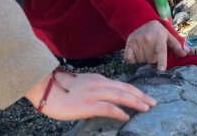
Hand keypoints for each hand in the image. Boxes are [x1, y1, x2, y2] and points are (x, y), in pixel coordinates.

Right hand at [25, 70, 155, 121]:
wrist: (43, 87)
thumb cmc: (58, 89)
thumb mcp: (81, 85)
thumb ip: (93, 89)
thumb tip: (103, 99)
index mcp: (97, 79)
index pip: (121, 84)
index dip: (135, 91)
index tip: (144, 96)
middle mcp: (99, 84)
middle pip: (125, 88)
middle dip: (141, 96)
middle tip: (153, 102)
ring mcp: (94, 93)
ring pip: (121, 95)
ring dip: (136, 102)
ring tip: (147, 108)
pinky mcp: (87, 104)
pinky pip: (108, 107)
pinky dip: (119, 111)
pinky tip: (126, 117)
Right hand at [124, 20, 186, 70]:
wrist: (142, 21)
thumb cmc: (158, 32)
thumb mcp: (169, 36)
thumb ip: (176, 46)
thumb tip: (185, 54)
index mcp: (159, 37)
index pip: (161, 51)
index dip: (161, 61)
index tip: (161, 69)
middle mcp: (148, 39)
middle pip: (151, 60)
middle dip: (153, 60)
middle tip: (153, 52)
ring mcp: (137, 41)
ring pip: (141, 61)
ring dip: (143, 60)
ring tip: (145, 52)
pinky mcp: (129, 44)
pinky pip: (130, 59)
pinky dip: (132, 60)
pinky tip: (136, 54)